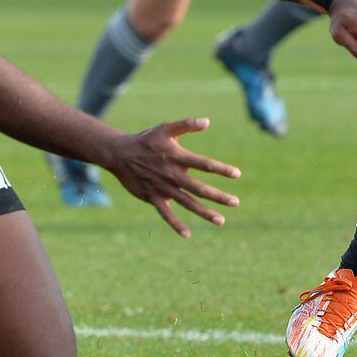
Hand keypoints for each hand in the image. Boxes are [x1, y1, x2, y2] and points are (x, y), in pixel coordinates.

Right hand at [101, 118, 241, 237]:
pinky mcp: (153, 197)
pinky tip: (188, 234)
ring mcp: (163, 188)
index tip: (237, 174)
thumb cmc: (146, 140)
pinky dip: (176, 224)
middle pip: (199, 188)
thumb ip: (186, 124)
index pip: (204, 164)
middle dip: (218, 196)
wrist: (120, 154)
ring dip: (204, 212)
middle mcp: (172, 174)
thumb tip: (207, 121)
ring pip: (187, 203)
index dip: (221, 169)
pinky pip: (166, 214)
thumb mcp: (165, 128)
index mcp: (177, 157)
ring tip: (221, 220)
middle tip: (235, 203)